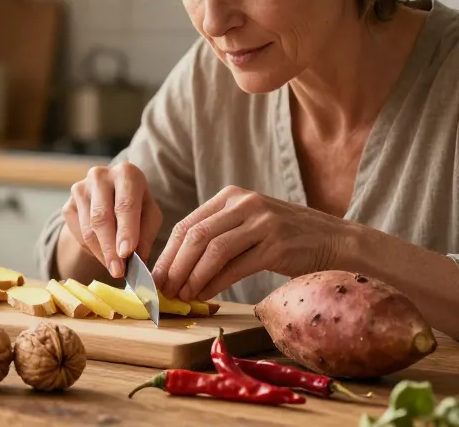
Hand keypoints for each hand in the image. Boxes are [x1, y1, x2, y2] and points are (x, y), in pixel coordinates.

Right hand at [61, 163, 162, 277]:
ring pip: (88, 230)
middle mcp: (100, 176)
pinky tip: (103, 253)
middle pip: (101, 218)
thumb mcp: (149, 215)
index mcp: (126, 173)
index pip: (125, 205)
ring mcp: (79, 189)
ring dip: (101, 253)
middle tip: (118, 271)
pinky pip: (78, 234)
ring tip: (114, 267)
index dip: (126, 231)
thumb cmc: (136, 205)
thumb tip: (138, 258)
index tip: (127, 254)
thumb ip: (146, 234)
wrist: (111, 195)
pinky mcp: (67, 205)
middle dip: (110, 248)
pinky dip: (91, 250)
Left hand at [151, 185, 346, 301]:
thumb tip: (178, 267)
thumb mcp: (248, 225)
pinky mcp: (276, 244)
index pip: (187, 224)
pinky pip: (235, 266)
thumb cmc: (286, 239)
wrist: (336, 241)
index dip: (167, 253)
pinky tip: (205, 295)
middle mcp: (244, 204)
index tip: (155, 276)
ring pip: (212, 250)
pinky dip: (215, 283)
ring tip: (182, 295)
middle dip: (175, 266)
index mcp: (231, 197)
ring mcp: (261, 222)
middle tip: (164, 289)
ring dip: (192, 276)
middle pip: (195, 236)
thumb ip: (217, 236)